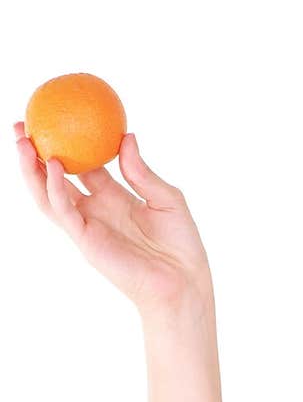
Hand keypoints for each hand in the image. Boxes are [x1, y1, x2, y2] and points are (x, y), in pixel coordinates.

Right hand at [14, 122, 212, 314]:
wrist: (183, 282)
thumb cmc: (181, 245)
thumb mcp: (167, 198)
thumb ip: (142, 172)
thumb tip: (126, 137)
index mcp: (114, 197)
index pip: (82, 166)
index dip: (67, 145)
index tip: (56, 119)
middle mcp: (96, 210)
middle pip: (56, 179)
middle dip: (36, 154)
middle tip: (21, 126)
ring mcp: (88, 226)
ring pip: (48, 196)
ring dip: (32, 171)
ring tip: (22, 142)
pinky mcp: (86, 241)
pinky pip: (64, 212)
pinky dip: (55, 189)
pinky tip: (53, 166)